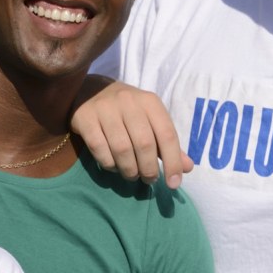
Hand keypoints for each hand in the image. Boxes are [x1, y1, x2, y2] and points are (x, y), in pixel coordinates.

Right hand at [72, 75, 192, 187]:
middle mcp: (129, 101)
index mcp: (150, 101)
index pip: (167, 134)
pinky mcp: (84, 117)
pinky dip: (109, 164)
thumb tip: (188, 168)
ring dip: (129, 170)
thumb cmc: (126, 111)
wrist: (89, 89)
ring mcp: (105, 108)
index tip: (174, 184)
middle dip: (149, 169)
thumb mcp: (150, 120)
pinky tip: (114, 166)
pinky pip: (100, 149)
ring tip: (132, 175)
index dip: (173, 162)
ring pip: (122, 149)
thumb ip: (168, 144)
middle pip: (145, 144)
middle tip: (149, 179)